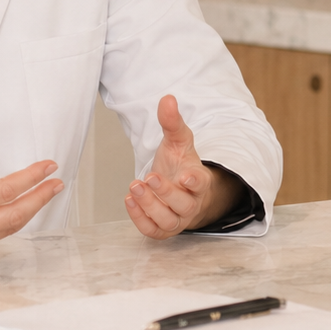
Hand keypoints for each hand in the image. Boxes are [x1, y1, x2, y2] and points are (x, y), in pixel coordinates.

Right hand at [0, 115, 63, 260]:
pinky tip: (19, 207)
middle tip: (57, 182)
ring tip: (45, 193)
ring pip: (8, 229)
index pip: (4, 192)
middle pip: (14, 216)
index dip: (31, 178)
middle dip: (40, 199)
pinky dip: (11, 221)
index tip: (48, 166)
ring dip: (30, 211)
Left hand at [123, 94, 240, 238]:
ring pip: (167, 220)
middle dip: (164, 193)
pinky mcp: (162, 229)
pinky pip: (153, 231)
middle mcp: (190, 203)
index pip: (201, 185)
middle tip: (148, 178)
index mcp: (198, 181)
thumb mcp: (177, 141)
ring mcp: (177, 219)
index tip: (186, 177)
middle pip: (183, 205)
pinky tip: (129, 200)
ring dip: (149, 206)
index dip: (195, 182)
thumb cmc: (180, 166)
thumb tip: (167, 99)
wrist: (178, 189)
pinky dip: (140, 219)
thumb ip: (172, 122)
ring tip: (134, 187)